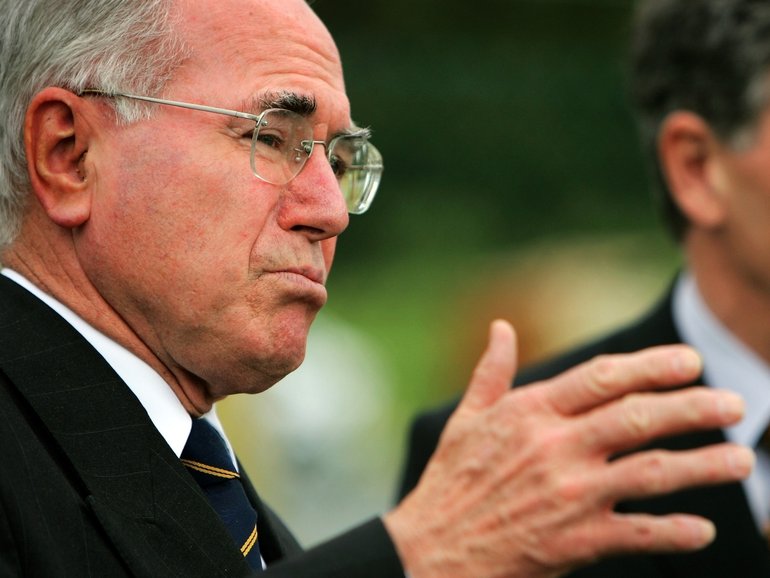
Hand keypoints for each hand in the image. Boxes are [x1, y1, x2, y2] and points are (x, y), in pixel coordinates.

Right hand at [384, 320, 752, 577]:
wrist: (433, 549)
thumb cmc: (451, 480)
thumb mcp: (466, 418)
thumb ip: (492, 371)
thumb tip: (501, 327)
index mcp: (530, 412)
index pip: (601, 378)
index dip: (650, 367)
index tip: (689, 361)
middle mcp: (554, 447)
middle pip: (637, 418)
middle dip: (692, 408)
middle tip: (735, 404)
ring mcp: (568, 494)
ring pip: (650, 473)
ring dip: (701, 465)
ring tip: (741, 459)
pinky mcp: (575, 540)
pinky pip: (636, 534)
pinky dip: (673, 532)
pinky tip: (702, 530)